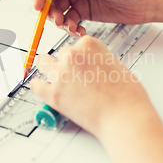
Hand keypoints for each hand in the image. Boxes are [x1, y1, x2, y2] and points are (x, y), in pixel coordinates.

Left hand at [29, 36, 152, 137]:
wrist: (125, 118)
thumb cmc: (127, 96)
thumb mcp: (116, 66)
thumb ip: (98, 61)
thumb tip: (90, 66)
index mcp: (89, 44)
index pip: (75, 46)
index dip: (79, 58)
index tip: (81, 66)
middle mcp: (72, 55)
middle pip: (60, 54)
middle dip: (65, 64)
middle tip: (72, 77)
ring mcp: (60, 74)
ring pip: (42, 63)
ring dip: (48, 70)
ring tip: (54, 79)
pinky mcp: (53, 94)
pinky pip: (35, 85)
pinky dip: (39, 87)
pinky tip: (44, 90)